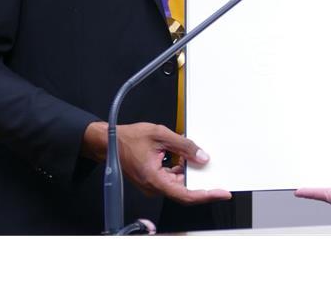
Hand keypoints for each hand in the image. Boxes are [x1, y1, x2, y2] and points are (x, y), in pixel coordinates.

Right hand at [83, 121, 231, 204]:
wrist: (108, 142)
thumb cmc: (128, 139)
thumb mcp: (161, 135)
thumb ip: (184, 146)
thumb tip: (202, 157)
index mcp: (155, 179)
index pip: (186, 195)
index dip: (206, 195)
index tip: (222, 193)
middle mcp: (154, 187)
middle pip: (184, 191)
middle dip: (201, 183)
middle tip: (216, 175)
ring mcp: (153, 185)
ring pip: (178, 185)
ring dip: (189, 174)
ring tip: (195, 158)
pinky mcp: (152, 180)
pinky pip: (171, 179)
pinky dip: (180, 170)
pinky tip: (183, 158)